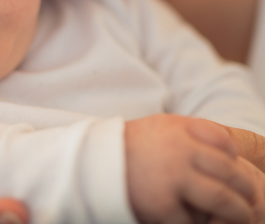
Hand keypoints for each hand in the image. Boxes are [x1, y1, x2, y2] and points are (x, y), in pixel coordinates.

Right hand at [125, 114, 256, 223]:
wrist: (92, 163)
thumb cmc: (130, 147)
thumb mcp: (160, 127)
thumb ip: (192, 132)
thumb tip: (228, 146)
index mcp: (180, 129)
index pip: (225, 144)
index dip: (235, 161)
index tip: (235, 173)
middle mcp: (180, 151)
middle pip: (231, 173)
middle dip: (246, 191)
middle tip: (249, 202)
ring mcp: (171, 178)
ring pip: (223, 200)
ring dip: (237, 214)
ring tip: (240, 218)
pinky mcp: (161, 205)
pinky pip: (193, 221)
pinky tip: (192, 221)